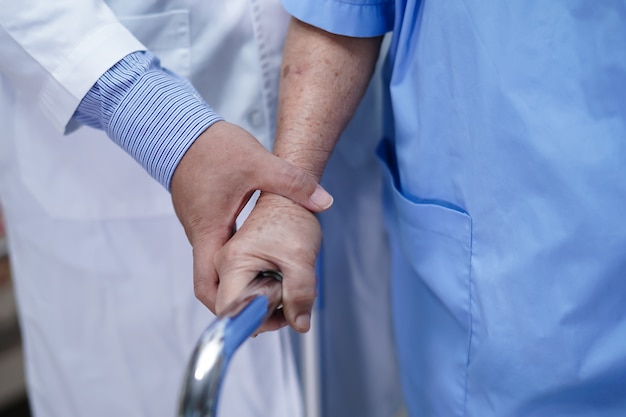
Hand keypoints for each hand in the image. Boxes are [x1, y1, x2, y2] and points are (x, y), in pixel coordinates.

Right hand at [170, 121, 330, 313]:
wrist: (180, 128)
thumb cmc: (212, 148)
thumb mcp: (258, 163)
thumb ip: (293, 183)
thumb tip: (324, 201)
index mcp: (209, 231)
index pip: (208, 287)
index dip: (228, 307)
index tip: (254, 315)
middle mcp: (201, 235)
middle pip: (213, 282)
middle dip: (239, 297)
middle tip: (271, 301)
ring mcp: (201, 226)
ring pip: (217, 265)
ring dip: (240, 276)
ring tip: (272, 280)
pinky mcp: (205, 216)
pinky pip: (219, 247)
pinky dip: (237, 258)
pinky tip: (261, 251)